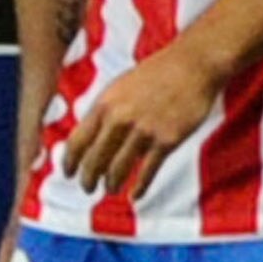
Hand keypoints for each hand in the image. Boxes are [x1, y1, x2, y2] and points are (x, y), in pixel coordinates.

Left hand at [61, 39, 226, 198]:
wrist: (194, 65)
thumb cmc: (158, 73)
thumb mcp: (121, 86)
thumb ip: (106, 110)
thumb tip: (93, 136)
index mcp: (105, 104)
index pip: (77, 141)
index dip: (69, 162)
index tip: (69, 173)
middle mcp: (120, 119)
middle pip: (94, 160)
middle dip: (88, 179)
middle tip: (88, 188)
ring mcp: (144, 131)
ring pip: (118, 170)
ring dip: (111, 184)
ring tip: (110, 190)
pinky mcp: (167, 140)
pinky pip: (148, 172)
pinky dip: (140, 188)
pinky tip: (135, 196)